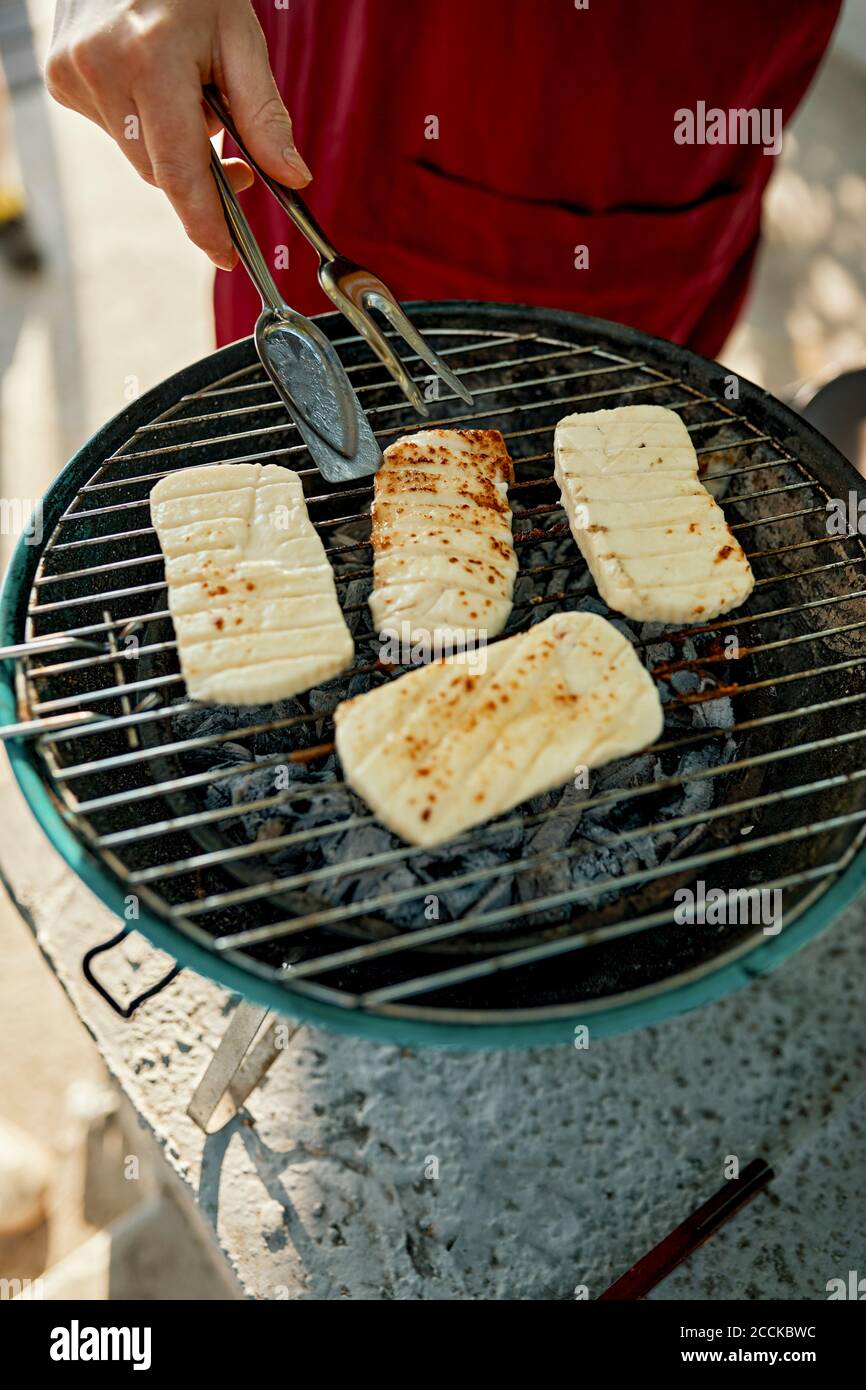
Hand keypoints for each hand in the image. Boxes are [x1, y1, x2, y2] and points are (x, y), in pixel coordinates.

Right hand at [45, 0, 311, 269]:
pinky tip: (152, 81)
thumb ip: (264, 114)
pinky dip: (143, 122)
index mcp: (151, 60)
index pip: (179, 173)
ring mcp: (74, 76)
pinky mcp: (62, 80)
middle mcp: (103, 71)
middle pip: (161, 171)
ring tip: (188, 93)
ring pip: (138, 155)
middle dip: (202, 177)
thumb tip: (291, 177)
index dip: (205, 224)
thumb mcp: (239, 36)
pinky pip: (115, 132)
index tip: (226, 255)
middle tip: (238, 160)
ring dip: (172, 144)